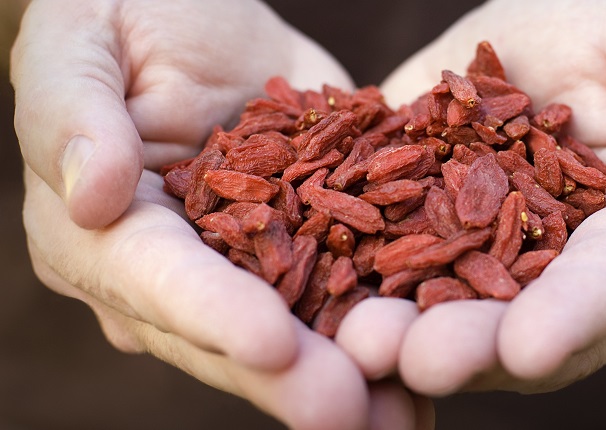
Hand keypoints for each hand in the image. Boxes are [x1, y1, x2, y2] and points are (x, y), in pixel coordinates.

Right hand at [14, 1, 431, 427]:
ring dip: (349, 374)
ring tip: (403, 416)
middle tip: (351, 415)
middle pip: (230, 333)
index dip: (211, 315)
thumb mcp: (79, 48)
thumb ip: (74, 115)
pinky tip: (425, 359)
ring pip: (295, 328)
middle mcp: (176, 271)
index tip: (270, 345)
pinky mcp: (305, 239)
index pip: (157, 279)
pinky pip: (344, 284)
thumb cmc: (120, 17)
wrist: (191, 14)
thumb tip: (90, 194)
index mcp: (105, 234)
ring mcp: (245, 262)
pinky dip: (382, 321)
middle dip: (293, 376)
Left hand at [335, 0, 605, 395]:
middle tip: (416, 360)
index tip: (527, 348)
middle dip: (473, 348)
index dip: (573, 316)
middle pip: (527, 325)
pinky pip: (401, 267)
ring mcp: (493, 257)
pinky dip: (366, 288)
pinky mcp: (433, 230)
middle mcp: (566, 268)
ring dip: (409, 336)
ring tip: (359, 341)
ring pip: (458, 312)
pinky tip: (328, 302)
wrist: (550, 20)